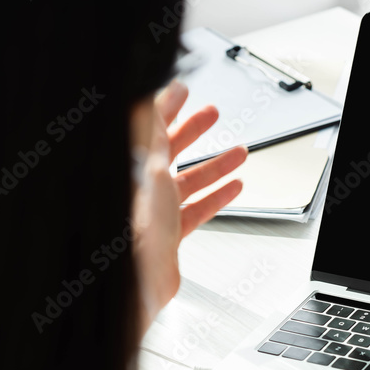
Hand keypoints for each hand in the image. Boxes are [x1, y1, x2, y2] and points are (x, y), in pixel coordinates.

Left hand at [132, 80, 246, 332]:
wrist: (142, 279)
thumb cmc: (139, 228)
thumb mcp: (152, 168)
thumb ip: (152, 132)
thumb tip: (151, 99)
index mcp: (132, 167)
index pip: (148, 126)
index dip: (167, 106)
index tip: (182, 91)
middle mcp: (141, 186)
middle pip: (170, 150)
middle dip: (194, 130)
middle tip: (211, 114)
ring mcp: (154, 210)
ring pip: (188, 181)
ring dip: (215, 166)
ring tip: (237, 153)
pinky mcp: (168, 232)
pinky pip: (195, 209)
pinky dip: (215, 198)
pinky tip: (231, 189)